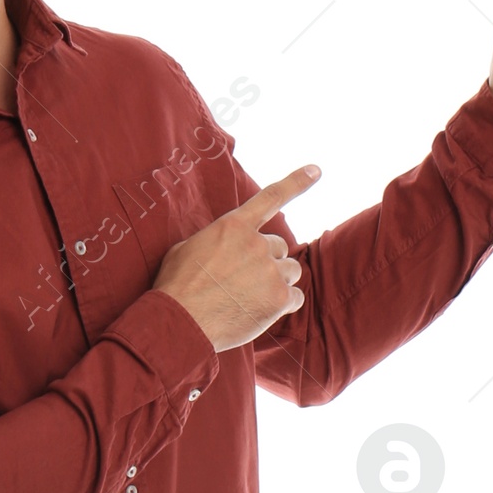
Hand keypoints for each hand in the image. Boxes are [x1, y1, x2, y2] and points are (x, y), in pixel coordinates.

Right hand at [155, 166, 320, 352]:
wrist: (180, 321)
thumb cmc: (176, 287)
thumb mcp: (186, 249)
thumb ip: (214, 241)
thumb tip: (221, 247)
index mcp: (234, 226)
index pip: (271, 198)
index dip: (297, 182)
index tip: (317, 171)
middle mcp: (257, 243)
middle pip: (280, 248)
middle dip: (268, 262)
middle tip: (244, 282)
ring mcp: (270, 271)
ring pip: (291, 271)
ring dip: (278, 282)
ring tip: (251, 298)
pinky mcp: (279, 298)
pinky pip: (296, 297)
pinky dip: (283, 305)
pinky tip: (260, 312)